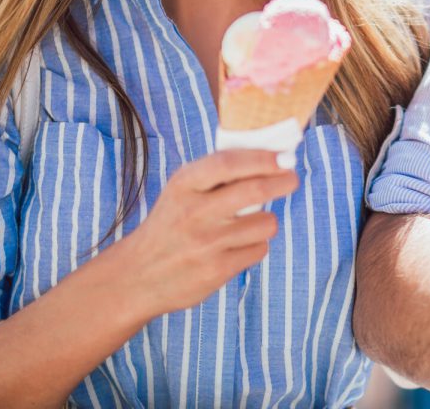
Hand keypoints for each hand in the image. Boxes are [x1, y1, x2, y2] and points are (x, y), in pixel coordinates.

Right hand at [120, 149, 298, 316]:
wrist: (137, 276)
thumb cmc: (172, 222)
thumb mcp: (182, 190)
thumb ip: (217, 172)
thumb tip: (270, 154)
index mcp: (184, 185)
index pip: (228, 163)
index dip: (262, 158)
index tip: (284, 156)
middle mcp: (194, 212)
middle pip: (254, 190)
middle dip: (283, 181)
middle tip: (292, 179)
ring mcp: (205, 244)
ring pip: (265, 223)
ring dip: (268, 220)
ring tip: (254, 222)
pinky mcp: (216, 271)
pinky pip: (258, 250)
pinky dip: (256, 245)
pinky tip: (239, 246)